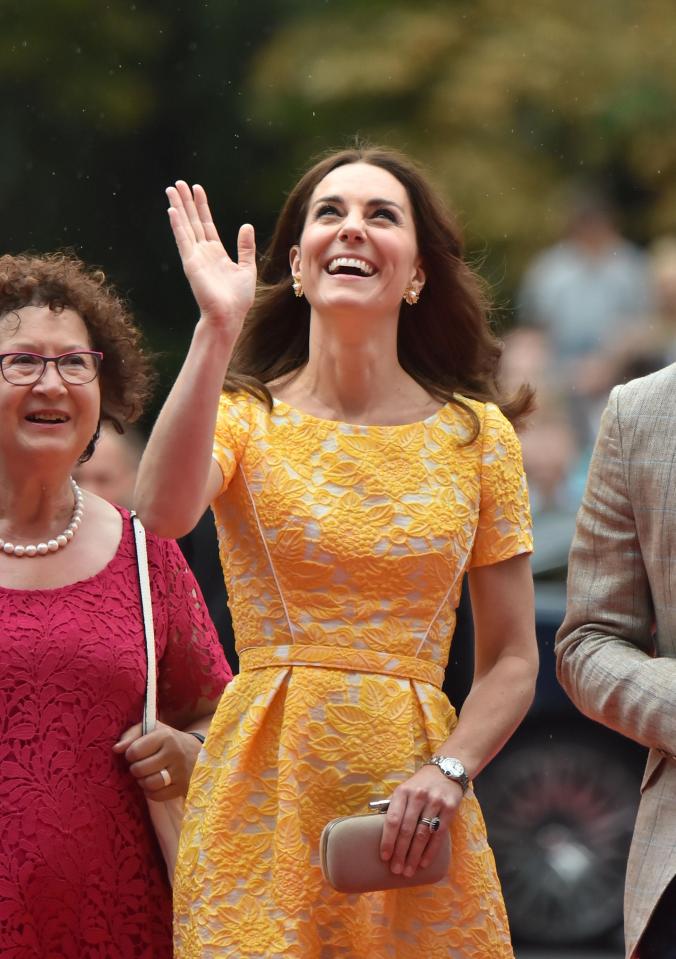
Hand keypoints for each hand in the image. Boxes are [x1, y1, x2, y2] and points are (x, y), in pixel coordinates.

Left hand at [113, 721, 201, 800]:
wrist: (198, 751)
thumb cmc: (168, 740)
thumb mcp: (152, 730)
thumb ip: (131, 735)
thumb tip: (116, 749)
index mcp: (166, 736)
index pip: (134, 751)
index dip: (130, 754)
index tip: (136, 753)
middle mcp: (174, 753)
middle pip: (140, 769)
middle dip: (136, 769)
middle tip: (141, 765)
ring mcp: (180, 772)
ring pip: (149, 784)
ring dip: (143, 782)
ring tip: (146, 775)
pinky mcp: (182, 787)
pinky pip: (158, 796)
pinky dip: (151, 792)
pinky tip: (154, 784)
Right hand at [166, 181, 256, 337]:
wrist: (229, 316)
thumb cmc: (238, 299)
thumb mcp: (247, 269)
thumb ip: (245, 248)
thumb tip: (246, 226)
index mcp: (216, 253)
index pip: (206, 224)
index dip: (202, 206)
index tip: (197, 189)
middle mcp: (203, 252)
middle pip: (192, 221)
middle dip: (186, 202)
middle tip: (178, 183)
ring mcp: (195, 257)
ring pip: (185, 226)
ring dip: (178, 208)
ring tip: (171, 189)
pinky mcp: (191, 263)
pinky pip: (183, 240)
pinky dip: (177, 225)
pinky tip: (172, 210)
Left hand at [379, 765, 462, 876]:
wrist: (446, 770)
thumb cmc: (419, 784)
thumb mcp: (404, 788)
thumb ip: (392, 806)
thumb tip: (374, 825)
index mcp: (402, 792)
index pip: (392, 819)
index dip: (387, 839)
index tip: (384, 857)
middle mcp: (418, 796)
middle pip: (407, 830)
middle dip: (400, 853)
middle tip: (396, 870)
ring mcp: (435, 802)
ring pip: (422, 834)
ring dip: (414, 856)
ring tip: (408, 871)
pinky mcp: (450, 808)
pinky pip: (439, 834)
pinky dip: (430, 851)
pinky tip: (423, 863)